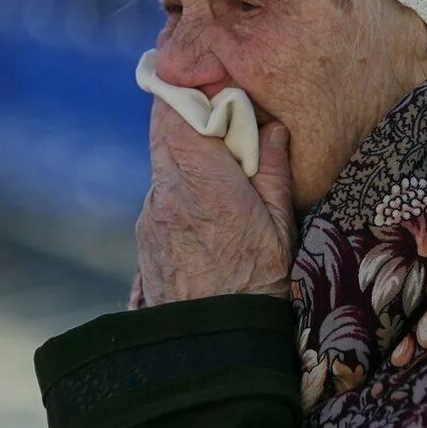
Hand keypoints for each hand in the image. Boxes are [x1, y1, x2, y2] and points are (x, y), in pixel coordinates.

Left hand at [135, 98, 296, 305]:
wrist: (211, 348)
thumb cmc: (257, 288)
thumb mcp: (281, 228)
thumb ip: (274, 171)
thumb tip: (273, 128)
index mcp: (204, 184)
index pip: (178, 113)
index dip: (188, 89)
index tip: (208, 79)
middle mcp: (168, 193)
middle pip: (164, 131)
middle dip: (187, 114)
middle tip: (217, 112)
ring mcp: (151, 215)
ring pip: (163, 162)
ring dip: (185, 153)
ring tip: (222, 171)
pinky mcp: (145, 235)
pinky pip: (161, 193)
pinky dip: (180, 185)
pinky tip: (208, 209)